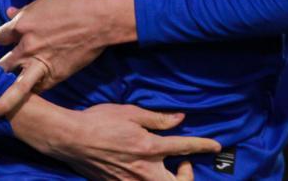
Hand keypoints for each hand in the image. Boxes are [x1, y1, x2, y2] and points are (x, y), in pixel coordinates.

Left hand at [0, 0, 135, 119]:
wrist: (100, 20)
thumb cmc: (74, 4)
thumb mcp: (45, 2)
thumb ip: (24, 11)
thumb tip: (9, 12)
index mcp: (22, 24)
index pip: (1, 37)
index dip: (5, 39)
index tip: (11, 41)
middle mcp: (26, 46)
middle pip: (1, 63)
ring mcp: (40, 63)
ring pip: (14, 87)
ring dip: (1, 100)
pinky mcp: (55, 75)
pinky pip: (37, 89)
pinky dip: (33, 92)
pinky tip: (28, 99)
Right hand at [11, 99, 218, 180]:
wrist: (70, 139)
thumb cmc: (99, 121)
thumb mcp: (130, 113)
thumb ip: (158, 119)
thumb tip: (180, 119)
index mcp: (149, 147)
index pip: (185, 147)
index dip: (204, 146)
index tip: (216, 145)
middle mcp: (143, 169)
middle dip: (188, 176)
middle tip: (184, 163)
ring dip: (169, 180)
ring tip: (166, 168)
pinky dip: (148, 180)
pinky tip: (145, 171)